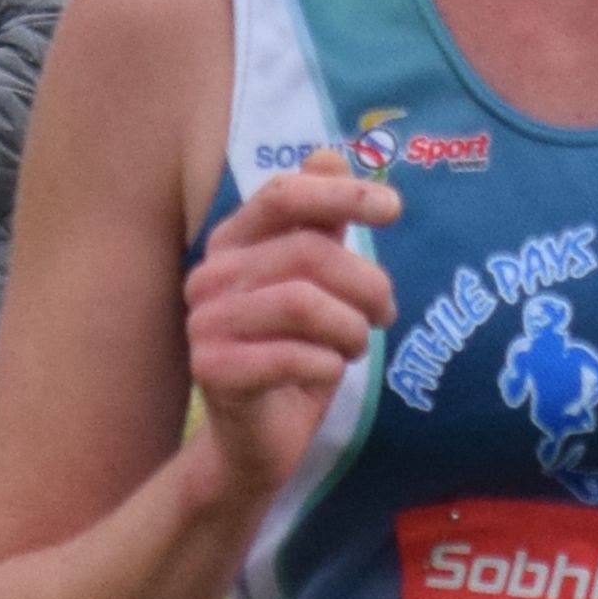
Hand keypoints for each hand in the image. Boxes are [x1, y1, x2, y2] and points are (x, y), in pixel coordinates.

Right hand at [181, 148, 398, 527]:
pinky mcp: (213, 371)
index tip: (393, 210)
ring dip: (349, 327)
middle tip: (386, 312)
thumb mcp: (315, 285)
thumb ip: (320, 224)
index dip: (343, 196)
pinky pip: (292, 355)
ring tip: (357, 345)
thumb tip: (330, 155)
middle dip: (365, 282)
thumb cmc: (290, 357)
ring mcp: (204, 324)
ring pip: (302, 302)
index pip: (284, 195)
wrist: (254, 443)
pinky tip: (331, 371)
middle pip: (307, 253)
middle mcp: (209, 276)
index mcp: (232, 244)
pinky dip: (328, 364)